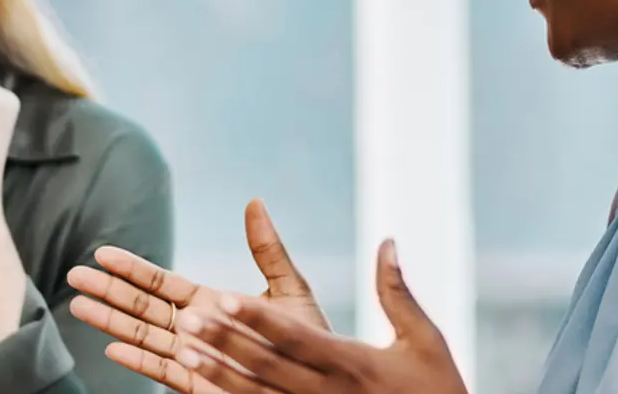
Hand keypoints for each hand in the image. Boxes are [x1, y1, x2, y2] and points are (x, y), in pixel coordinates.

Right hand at [66, 199, 329, 392]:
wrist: (320, 383)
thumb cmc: (308, 341)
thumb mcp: (290, 289)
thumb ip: (268, 250)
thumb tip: (254, 201)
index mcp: (210, 304)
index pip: (161, 283)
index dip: (132, 268)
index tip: (102, 253)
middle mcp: (195, 330)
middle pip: (142, 307)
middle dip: (108, 291)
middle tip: (74, 275)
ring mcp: (194, 358)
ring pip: (143, 337)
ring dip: (110, 322)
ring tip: (78, 305)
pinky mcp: (200, 385)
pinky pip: (163, 373)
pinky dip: (138, 362)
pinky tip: (111, 350)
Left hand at [175, 239, 466, 393]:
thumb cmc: (436, 388)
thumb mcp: (425, 339)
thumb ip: (397, 291)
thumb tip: (388, 240)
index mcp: (352, 363)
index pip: (296, 338)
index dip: (258, 319)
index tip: (224, 297)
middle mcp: (326, 392)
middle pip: (266, 365)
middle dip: (225, 342)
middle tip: (186, 320)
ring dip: (217, 374)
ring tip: (181, 352)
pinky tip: (200, 386)